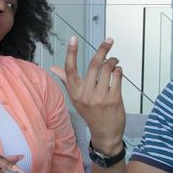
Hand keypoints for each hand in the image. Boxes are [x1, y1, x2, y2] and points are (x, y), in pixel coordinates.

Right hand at [49, 36, 125, 153]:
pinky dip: (119, 71)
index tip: (73, 38)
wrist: (105, 133)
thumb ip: (67, 81)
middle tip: (109, 41)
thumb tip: (53, 68)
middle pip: (93, 65)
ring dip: (113, 61)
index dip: (71, 53)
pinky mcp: (114, 99)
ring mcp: (100, 97)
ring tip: (114, 61)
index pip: (69, 70)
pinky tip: (117, 72)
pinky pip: (117, 76)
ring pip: (108, 69)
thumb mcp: (76, 98)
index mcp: (74, 93)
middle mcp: (85, 95)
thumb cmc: (90, 113)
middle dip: (103, 49)